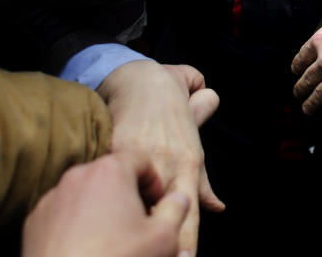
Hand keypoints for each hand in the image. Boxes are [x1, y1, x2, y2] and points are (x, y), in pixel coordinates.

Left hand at [22, 152, 190, 256]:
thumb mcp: (163, 238)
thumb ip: (176, 211)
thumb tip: (179, 199)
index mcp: (110, 171)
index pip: (140, 160)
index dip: (154, 182)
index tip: (157, 205)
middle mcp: (77, 176)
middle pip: (111, 176)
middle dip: (127, 195)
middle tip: (138, 224)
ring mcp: (52, 198)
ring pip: (85, 194)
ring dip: (101, 209)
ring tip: (112, 239)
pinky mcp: (34, 222)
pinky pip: (63, 213)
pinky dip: (76, 224)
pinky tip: (87, 248)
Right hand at [97, 61, 223, 255]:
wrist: (141, 80)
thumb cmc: (169, 116)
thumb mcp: (191, 147)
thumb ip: (202, 183)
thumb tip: (218, 209)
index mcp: (188, 167)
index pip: (188, 218)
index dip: (186, 244)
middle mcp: (168, 166)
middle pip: (164, 216)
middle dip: (161, 243)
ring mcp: (142, 159)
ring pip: (138, 203)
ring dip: (134, 224)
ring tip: (126, 245)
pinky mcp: (116, 150)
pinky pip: (113, 183)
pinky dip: (109, 200)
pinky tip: (103, 218)